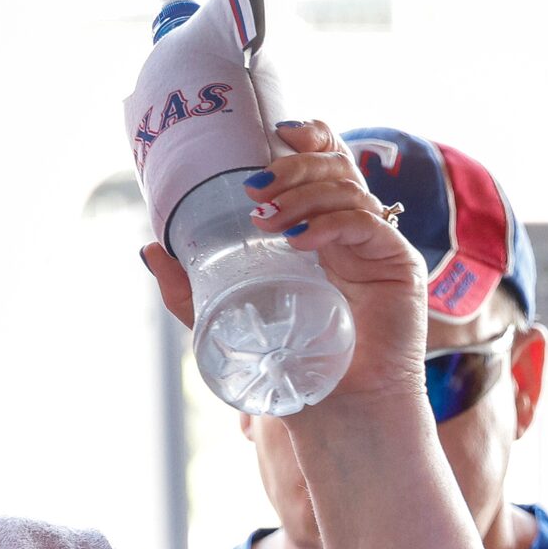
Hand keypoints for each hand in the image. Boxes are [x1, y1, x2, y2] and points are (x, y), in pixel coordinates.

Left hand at [140, 119, 426, 411]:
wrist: (340, 412)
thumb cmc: (293, 366)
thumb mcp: (225, 319)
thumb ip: (187, 287)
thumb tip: (148, 248)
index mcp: (322, 228)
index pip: (325, 161)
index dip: (307, 137)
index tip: (273, 136)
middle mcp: (355, 229)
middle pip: (336, 164)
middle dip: (294, 167)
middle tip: (256, 190)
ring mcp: (379, 244)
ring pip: (349, 188)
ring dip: (304, 195)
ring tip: (268, 222)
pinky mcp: (399, 264)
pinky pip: (367, 223)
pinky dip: (330, 223)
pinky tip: (300, 241)